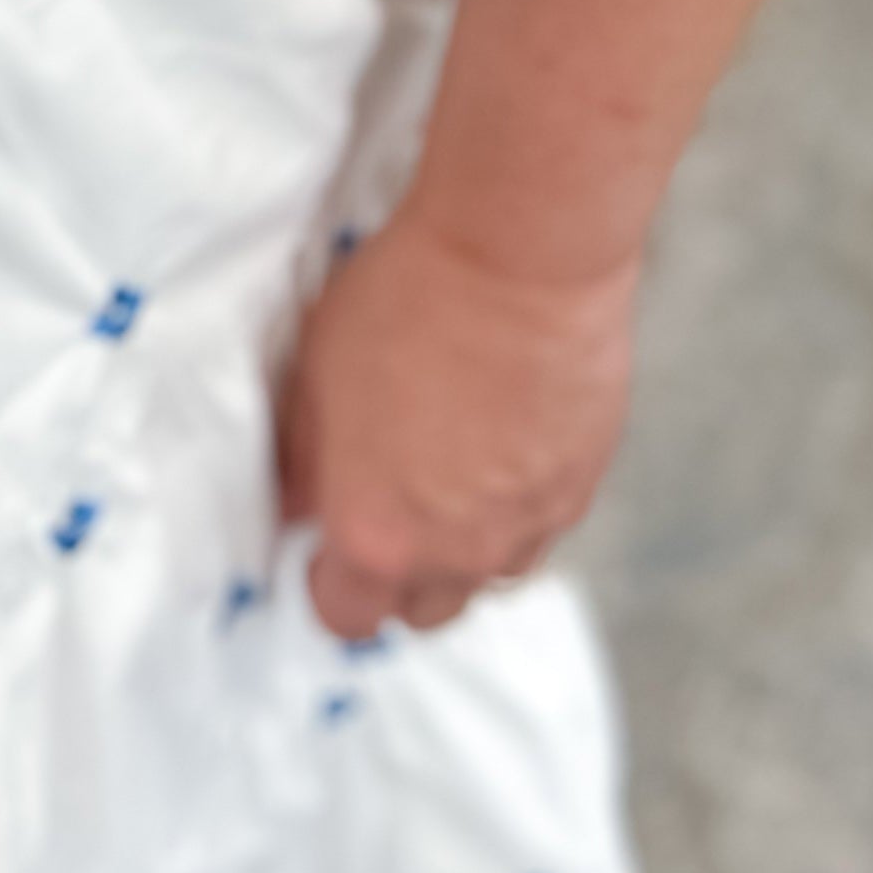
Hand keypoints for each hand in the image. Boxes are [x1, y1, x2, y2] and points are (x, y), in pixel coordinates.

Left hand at [274, 212, 640, 638]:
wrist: (519, 257)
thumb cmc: (411, 299)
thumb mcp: (316, 372)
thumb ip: (301, 457)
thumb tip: (294, 499)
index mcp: (375, 533)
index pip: (342, 615)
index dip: (327, 584)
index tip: (325, 549)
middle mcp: (455, 552)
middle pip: (420, 613)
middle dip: (396, 577)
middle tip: (385, 507)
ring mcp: (524, 527)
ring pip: (485, 576)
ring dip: (463, 547)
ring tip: (449, 470)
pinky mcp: (577, 490)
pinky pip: (537, 529)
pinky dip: (516, 506)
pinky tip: (502, 442)